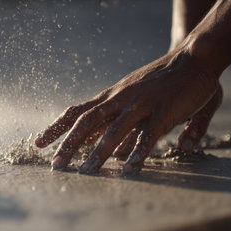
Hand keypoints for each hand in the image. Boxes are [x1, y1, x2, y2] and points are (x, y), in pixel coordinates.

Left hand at [34, 48, 219, 174]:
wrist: (192, 58)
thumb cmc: (159, 81)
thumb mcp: (130, 97)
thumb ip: (118, 119)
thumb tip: (108, 146)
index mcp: (111, 96)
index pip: (76, 112)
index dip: (56, 127)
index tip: (38, 143)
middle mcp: (120, 98)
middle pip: (87, 121)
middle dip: (69, 144)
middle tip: (56, 165)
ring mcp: (141, 104)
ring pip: (114, 129)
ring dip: (99, 152)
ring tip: (86, 171)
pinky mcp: (165, 110)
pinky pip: (149, 134)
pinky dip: (138, 152)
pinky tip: (130, 169)